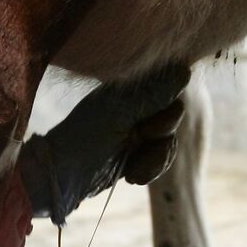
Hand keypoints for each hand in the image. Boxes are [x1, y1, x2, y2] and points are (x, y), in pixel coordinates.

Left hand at [17, 65, 189, 225]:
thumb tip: (185, 70)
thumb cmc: (82, 139)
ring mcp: (136, 129)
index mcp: (127, 88)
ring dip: (155, 159)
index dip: (165, 112)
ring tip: (132, 170)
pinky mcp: (136, 151)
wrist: (61, 176)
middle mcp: (134, 105)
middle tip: (136, 140)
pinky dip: (150, 169)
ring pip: (169, 141)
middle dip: (160, 136)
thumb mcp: (119, 114)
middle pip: (174, 116)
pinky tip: (131, 176)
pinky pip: (161, 158)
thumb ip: (151, 95)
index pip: (169, 89)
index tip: (145, 127)